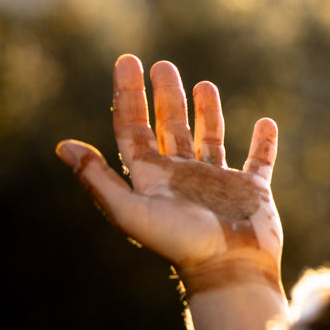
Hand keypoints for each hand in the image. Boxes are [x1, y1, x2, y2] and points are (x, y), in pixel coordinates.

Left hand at [56, 54, 282, 296]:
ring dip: (207, 112)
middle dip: (164, 96)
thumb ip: (99, 179)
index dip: (128, 95)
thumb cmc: (180, 242)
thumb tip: (63, 147)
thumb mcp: (131, 210)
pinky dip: (264, 142)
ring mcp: (219, 182)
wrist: (229, 268)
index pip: (134, 128)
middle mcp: (183, 176)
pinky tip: (266, 123)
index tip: (127, 61)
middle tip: (163, 65)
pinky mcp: (252, 190)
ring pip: (210, 138)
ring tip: (204, 83)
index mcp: (152, 178)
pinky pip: (260, 160)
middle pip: (169, 128)